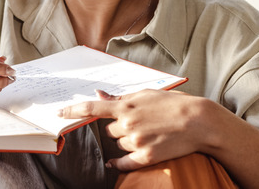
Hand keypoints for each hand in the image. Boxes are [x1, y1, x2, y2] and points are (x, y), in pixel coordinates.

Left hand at [58, 89, 212, 170]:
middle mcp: (128, 123)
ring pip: (118, 145)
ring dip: (126, 142)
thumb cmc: (173, 104)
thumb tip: (99, 95)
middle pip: (109, 131)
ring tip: (148, 134)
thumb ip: (121, 97)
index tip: (59, 113)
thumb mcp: (146, 94)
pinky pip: (123, 162)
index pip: (92, 108)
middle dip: (118, 128)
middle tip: (138, 124)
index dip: (73, 110)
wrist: (199, 122)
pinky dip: (117, 163)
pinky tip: (113, 163)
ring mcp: (136, 141)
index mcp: (126, 105)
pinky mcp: (146, 156)